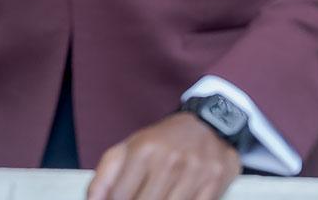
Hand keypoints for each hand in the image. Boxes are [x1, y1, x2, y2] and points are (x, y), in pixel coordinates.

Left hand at [88, 112, 241, 199]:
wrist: (211, 125)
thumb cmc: (164, 142)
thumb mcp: (129, 148)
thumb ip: (104, 177)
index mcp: (144, 150)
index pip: (118, 197)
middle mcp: (169, 160)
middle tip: (143, 196)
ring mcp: (194, 171)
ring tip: (156, 197)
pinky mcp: (214, 181)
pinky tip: (175, 197)